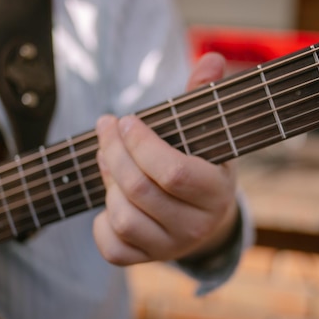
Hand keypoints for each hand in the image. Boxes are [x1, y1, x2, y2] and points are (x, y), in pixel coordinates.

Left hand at [93, 52, 238, 265]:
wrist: (203, 216)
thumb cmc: (199, 163)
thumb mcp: (206, 133)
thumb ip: (204, 96)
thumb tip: (213, 58)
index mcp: (216, 191)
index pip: (174, 172)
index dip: (141, 144)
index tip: (125, 120)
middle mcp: (196, 226)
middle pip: (140, 190)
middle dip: (113, 153)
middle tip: (106, 128)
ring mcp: (171, 247)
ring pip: (124, 218)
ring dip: (108, 185)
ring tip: (111, 164)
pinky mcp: (146, 260)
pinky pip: (112, 248)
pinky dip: (101, 224)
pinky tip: (111, 202)